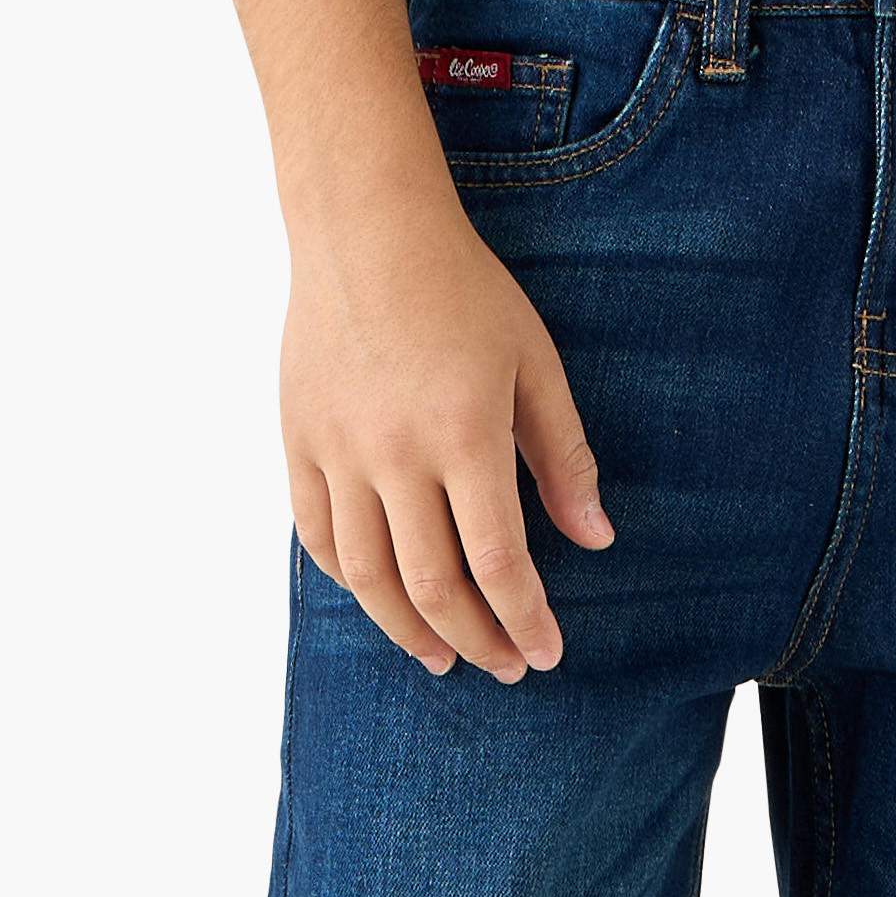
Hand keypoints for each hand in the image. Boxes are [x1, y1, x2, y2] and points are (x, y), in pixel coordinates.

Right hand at [281, 197, 614, 681]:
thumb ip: (565, 457)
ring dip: (409, 631)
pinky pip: (321, 538)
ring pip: (370, 578)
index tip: (545, 654)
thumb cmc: (464, 292)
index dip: (525, 619)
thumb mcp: (534, 363)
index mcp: (465, 433)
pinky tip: (385, 601)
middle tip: (504, 667)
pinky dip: (354, 582)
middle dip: (476, 639)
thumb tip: (596, 540)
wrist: (364, 229)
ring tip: (442, 657)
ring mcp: (339, 451)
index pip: (499, 561)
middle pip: (434, 585)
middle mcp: (396, 452)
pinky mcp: (299, 443)